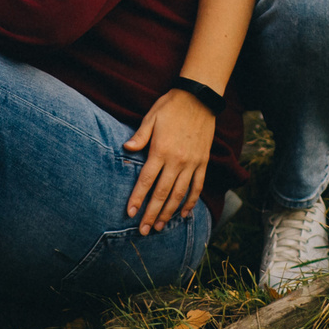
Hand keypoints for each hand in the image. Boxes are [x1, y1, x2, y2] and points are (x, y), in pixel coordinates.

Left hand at [123, 88, 216, 234]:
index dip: (138, 198)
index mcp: (161, 150)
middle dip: (152, 214)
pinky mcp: (203, 162)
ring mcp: (192, 163)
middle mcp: (177, 161)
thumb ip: (140, 136)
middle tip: (144, 231)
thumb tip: (125, 148)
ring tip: (161, 227)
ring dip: (169, 212)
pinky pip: (197, 186)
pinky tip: (184, 214)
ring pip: (179, 194)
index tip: (130, 213)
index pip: (146, 181)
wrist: (200, 98)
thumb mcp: (151, 117)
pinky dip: (191, 201)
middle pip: (162, 193)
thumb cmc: (171, 106)